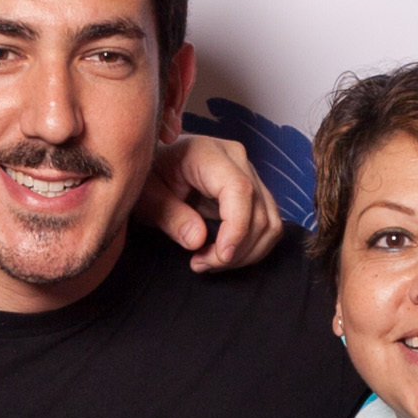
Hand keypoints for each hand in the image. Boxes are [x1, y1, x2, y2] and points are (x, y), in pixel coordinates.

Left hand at [137, 126, 282, 269]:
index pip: (239, 190)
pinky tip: (221, 255)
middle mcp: (237, 160)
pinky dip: (250, 248)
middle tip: (200, 264)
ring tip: (209, 261)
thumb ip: (170, 216)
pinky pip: (267, 225)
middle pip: (259, 212)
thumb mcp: (147, 196)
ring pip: (269, 223)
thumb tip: (198, 240)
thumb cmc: (150, 176)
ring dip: (245, 253)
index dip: (236, 228)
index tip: (220, 257)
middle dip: (236, 250)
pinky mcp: (254, 192)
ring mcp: (249, 175)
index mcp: (208, 153)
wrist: (157, 164)